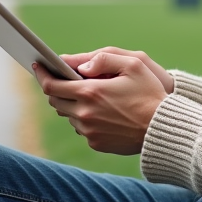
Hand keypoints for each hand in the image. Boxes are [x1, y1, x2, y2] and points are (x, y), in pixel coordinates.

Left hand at [33, 51, 170, 154]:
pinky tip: (101, 111)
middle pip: (55, 101)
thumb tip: (76, 65)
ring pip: (68, 114)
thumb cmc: (150, 93)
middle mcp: (84, 114)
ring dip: (72, 103)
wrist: (163, 129)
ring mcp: (89, 131)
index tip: (38, 65)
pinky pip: (81, 128)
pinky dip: (84, 118)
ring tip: (88, 94)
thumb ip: (102, 58)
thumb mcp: (133, 64)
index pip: (52, 85)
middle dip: (56, 88)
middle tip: (62, 79)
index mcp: (90, 92)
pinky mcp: (95, 143)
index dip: (42, 75)